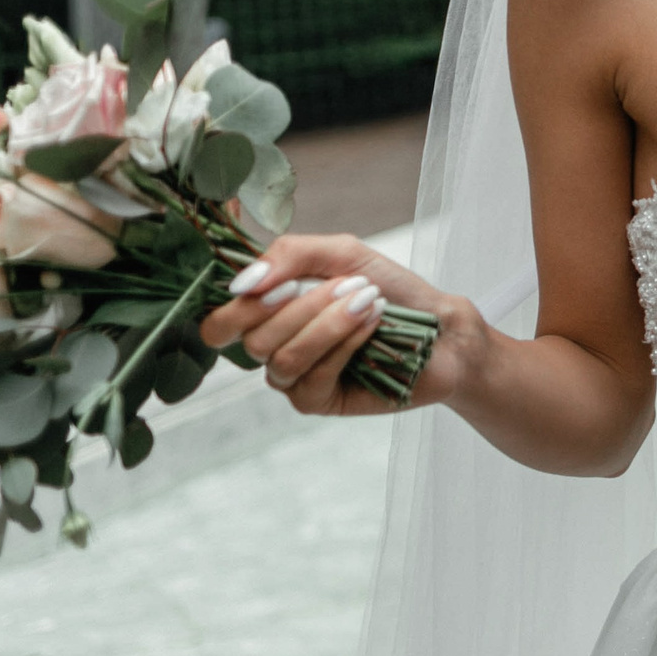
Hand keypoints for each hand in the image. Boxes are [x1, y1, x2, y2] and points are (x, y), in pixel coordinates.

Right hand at [196, 233, 480, 415]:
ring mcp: (292, 379)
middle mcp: (271, 348)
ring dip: (327, 324)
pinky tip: (371, 325)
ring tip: (369, 301)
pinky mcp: (318, 401)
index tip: (279, 285)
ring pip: (280, 360)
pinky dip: (343, 345)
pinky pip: (312, 379)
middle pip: (251, 339)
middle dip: (301, 307)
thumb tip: (244, 282)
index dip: (238, 308)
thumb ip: (288, 255)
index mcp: (265, 312)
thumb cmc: (387, 287)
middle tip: (348, 285)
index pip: (217, 324)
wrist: (439, 325)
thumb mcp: (340, 253)